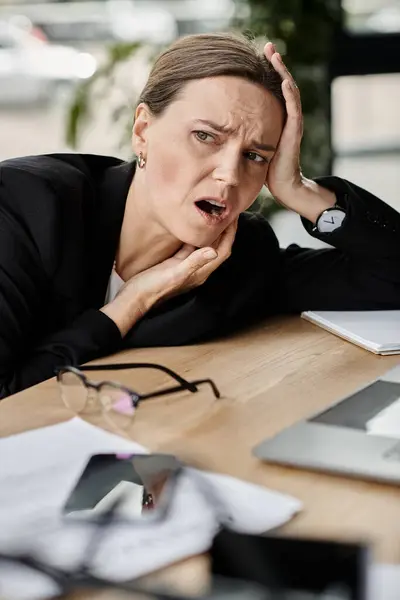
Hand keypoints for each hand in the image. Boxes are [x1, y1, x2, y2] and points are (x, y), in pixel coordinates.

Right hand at [101, 220, 237, 334]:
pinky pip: (190, 246)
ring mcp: (187, 265)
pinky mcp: (176, 262)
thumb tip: (214, 251)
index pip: (223, 250)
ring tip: (214, 214)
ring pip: (205, 245)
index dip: (230, 233)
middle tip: (227, 210)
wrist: (136, 296)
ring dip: (212, 231)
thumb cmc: (154, 288)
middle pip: (218, 246)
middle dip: (225, 230)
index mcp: (201, 272)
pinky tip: (194, 225)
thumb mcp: (174, 274)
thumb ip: (194, 262)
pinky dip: (196, 235)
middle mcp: (197, 268)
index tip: (234, 216)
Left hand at [263, 42, 335, 220]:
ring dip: (283, 72)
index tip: (258, 56)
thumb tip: (226, 125)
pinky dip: (289, 94)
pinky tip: (283, 81)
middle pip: (284, 84)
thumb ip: (247, 131)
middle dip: (276, 64)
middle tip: (268, 46)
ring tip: (275, 56)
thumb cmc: (267, 168)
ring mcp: (293, 123)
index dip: (268, 72)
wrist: (283, 185)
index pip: (274, 89)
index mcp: (279, 117)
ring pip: (290, 91)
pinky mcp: (294, 132)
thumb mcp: (254, 143)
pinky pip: (293, 109)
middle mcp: (288, 116)